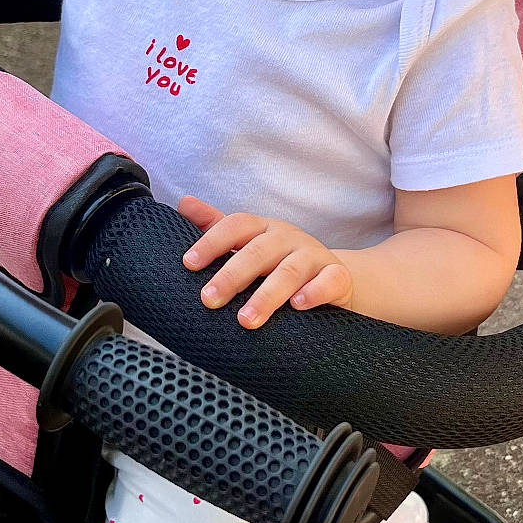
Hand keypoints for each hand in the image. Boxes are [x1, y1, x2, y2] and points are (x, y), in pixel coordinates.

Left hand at [177, 196, 354, 327]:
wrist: (333, 278)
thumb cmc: (279, 262)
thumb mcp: (249, 243)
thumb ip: (217, 227)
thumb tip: (184, 202)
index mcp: (263, 228)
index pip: (235, 225)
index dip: (212, 242)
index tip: (189, 264)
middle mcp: (288, 238)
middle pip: (258, 251)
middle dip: (232, 275)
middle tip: (208, 299)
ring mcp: (314, 256)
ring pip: (289, 271)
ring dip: (266, 295)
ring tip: (246, 320)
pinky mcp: (337, 277)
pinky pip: (330, 281)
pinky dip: (314, 292)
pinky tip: (298, 306)